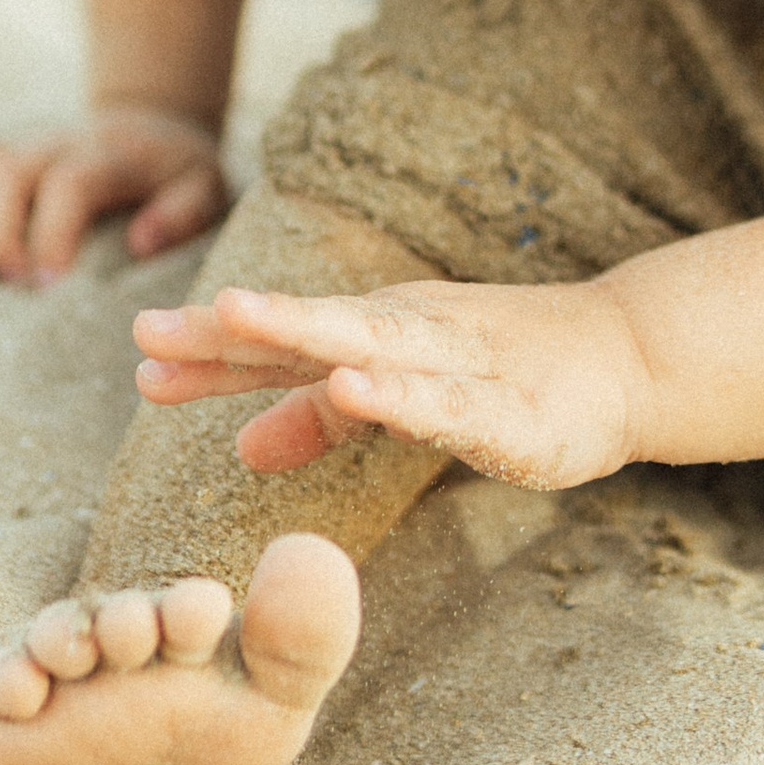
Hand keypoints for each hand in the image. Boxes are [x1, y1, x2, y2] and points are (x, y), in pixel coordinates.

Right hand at [0, 105, 228, 286]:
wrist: (151, 128)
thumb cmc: (177, 174)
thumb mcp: (206, 188)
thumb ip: (185, 213)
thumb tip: (142, 244)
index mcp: (110, 157)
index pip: (69, 182)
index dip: (53, 232)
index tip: (52, 282)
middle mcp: (58, 146)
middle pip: (4, 171)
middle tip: (14, 283)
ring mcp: (23, 148)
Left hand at [132, 276, 641, 493]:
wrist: (624, 357)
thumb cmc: (502, 372)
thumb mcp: (397, 396)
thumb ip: (319, 417)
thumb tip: (238, 447)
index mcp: (373, 334)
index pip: (278, 344)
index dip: (209, 349)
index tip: (139, 351)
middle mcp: (405, 334)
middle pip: (306, 329)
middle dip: (230, 330)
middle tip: (152, 326)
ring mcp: (457, 365)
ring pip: (370, 345)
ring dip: (302, 331)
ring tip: (237, 318)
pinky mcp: (507, 410)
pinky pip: (447, 403)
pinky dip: (399, 393)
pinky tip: (355, 387)